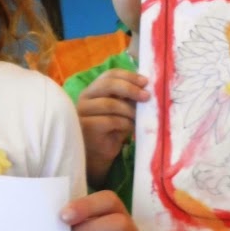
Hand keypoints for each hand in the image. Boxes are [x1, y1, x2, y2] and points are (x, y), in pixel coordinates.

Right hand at [76, 69, 148, 186]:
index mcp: (93, 90)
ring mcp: (82, 112)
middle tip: (146, 97)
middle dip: (130, 89)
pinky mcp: (86, 127)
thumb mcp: (120, 110)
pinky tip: (130, 129)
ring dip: (130, 111)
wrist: (98, 155)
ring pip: (110, 104)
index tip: (146, 82)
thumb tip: (147, 87)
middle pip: (108, 85)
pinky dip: (126, 124)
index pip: (109, 75)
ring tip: (138, 119)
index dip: (128, 76)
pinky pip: (111, 120)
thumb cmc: (110, 131)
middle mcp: (84, 98)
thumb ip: (127, 98)